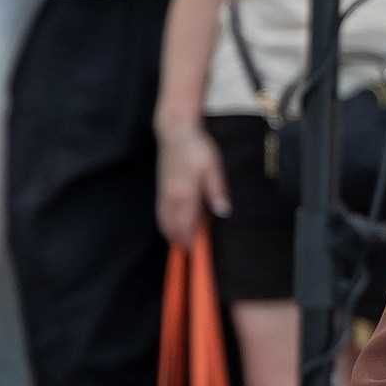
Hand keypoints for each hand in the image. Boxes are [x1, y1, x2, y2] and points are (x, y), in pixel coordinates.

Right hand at [156, 123, 230, 244]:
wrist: (175, 132)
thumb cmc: (198, 148)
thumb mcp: (213, 167)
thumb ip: (217, 190)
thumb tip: (224, 212)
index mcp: (185, 194)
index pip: (186, 226)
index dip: (191, 242)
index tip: (199, 254)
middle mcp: (170, 197)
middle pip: (172, 228)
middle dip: (181, 242)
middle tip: (195, 250)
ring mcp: (163, 194)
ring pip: (164, 222)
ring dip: (174, 234)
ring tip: (187, 241)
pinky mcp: (161, 189)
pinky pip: (161, 214)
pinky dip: (167, 224)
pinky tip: (178, 225)